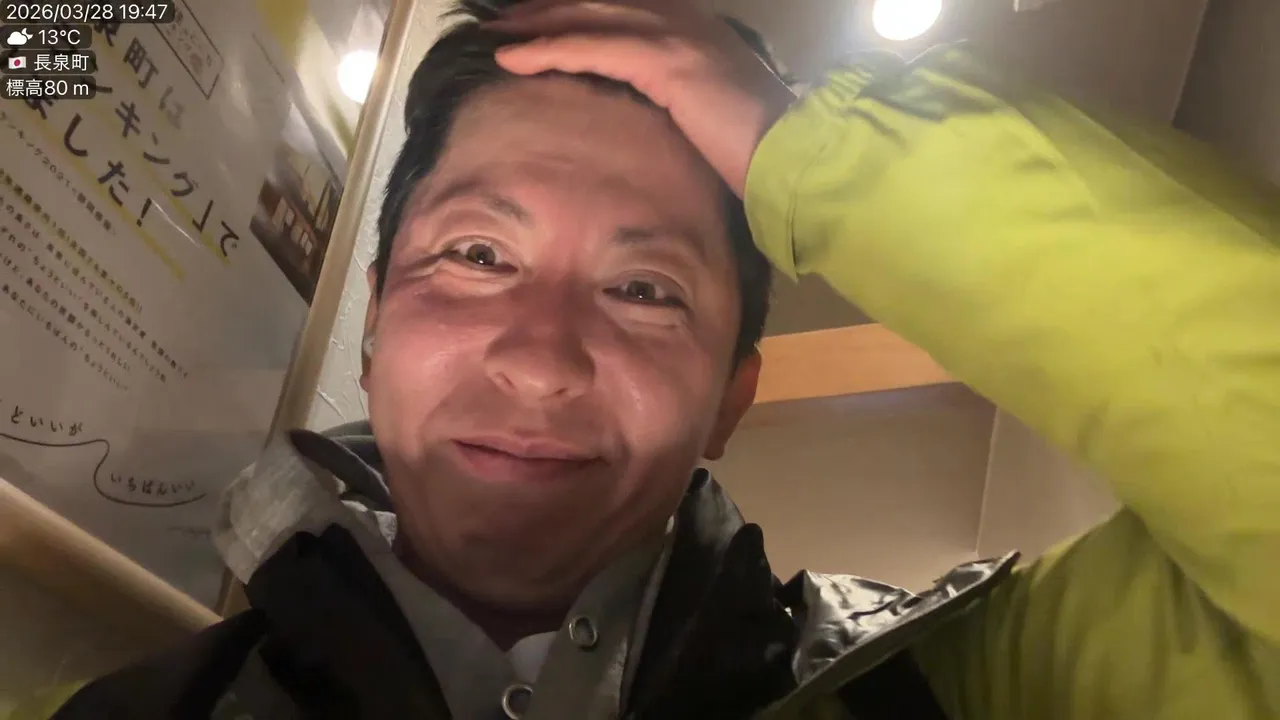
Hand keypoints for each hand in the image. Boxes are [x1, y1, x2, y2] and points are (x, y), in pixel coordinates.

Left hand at [489, 0, 795, 196]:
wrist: (792, 154)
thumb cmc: (757, 149)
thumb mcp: (708, 114)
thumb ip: (678, 101)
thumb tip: (648, 115)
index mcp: (694, 30)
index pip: (620, 12)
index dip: (573, 15)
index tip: (534, 26)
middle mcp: (684, 20)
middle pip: (597, 5)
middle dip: (545, 12)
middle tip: (500, 26)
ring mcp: (676, 34)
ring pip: (588, 18)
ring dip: (536, 27)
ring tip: (495, 39)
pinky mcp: (665, 60)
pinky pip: (592, 47)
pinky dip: (549, 50)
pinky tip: (512, 60)